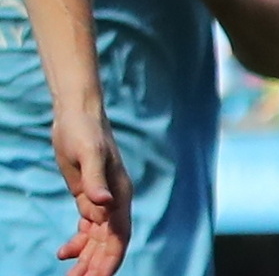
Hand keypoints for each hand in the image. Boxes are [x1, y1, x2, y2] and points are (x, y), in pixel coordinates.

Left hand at [51, 107, 129, 275]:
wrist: (77, 114)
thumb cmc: (83, 132)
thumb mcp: (88, 154)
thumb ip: (96, 180)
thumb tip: (104, 204)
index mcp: (119, 194)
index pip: (119, 236)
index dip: (110, 260)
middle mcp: (115, 200)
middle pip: (110, 242)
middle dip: (97, 266)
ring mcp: (103, 200)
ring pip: (99, 239)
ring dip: (87, 259)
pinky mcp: (89, 196)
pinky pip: (88, 228)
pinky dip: (78, 243)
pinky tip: (63, 252)